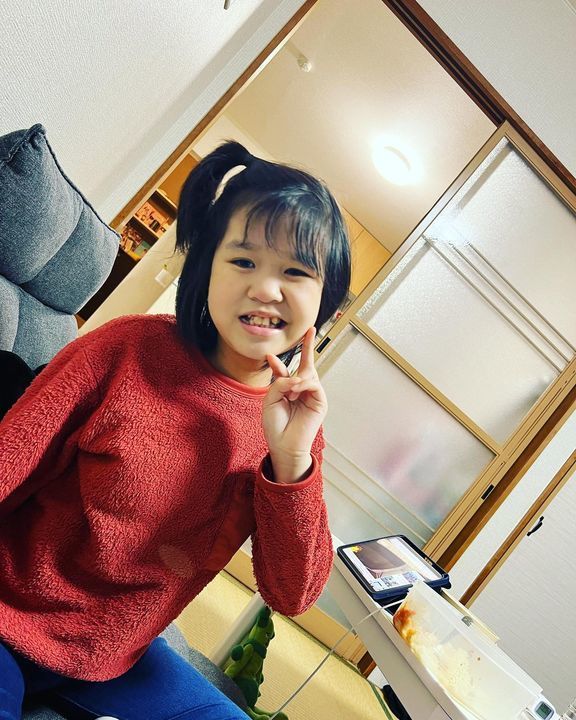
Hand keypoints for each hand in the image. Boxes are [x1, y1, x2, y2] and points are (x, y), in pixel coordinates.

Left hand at [262, 327, 327, 483]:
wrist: (283, 446)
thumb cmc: (275, 426)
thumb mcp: (270, 400)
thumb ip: (280, 383)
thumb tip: (295, 376)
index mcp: (288, 390)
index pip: (286, 371)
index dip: (278, 363)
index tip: (269, 355)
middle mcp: (301, 390)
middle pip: (306, 365)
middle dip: (308, 346)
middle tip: (311, 330)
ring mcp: (312, 395)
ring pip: (307, 374)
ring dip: (297, 379)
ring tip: (290, 392)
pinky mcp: (320, 402)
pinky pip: (313, 384)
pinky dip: (304, 384)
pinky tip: (296, 390)